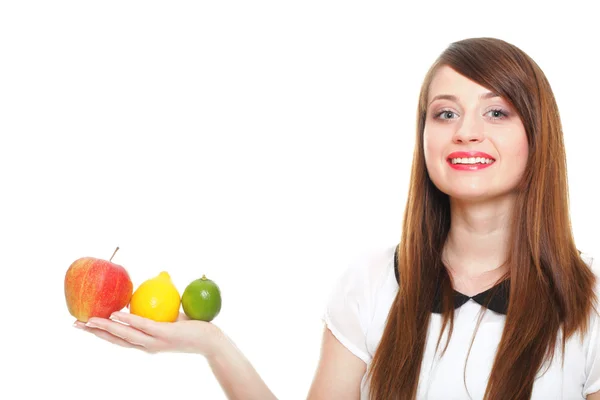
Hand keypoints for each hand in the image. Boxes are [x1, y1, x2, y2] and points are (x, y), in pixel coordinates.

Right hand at [73, 311, 224, 356]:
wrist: (211, 340)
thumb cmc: (193, 326)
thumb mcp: (173, 312)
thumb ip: (162, 300)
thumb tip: (159, 278)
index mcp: (145, 342)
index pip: (118, 338)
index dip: (100, 332)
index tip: (83, 324)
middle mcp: (146, 345)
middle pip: (115, 339)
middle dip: (94, 332)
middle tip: (75, 324)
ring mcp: (155, 342)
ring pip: (124, 335)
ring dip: (105, 328)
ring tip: (88, 321)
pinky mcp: (164, 335)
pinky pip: (143, 326)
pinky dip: (128, 321)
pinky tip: (116, 315)